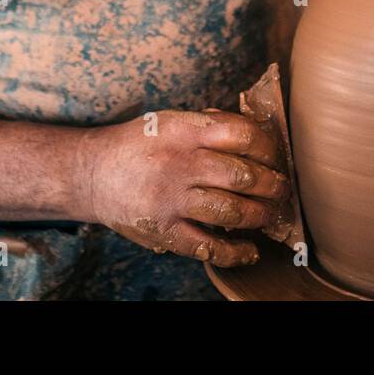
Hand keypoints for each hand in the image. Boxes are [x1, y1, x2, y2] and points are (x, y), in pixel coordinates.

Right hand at [77, 109, 289, 265]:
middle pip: (242, 176)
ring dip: (260, 216)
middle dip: (272, 185)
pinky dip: (236, 253)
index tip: (275, 155)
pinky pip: (208, 247)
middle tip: (282, 188)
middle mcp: (178, 163)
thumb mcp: (169, 122)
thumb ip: (207, 126)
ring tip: (270, 215)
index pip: (240, 135)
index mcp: (182, 130)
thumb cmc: (137, 145)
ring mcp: (170, 200)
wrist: (91, 173)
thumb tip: (256, 134)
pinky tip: (250, 250)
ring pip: (232, 212)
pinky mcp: (163, 230)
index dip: (267, 147)